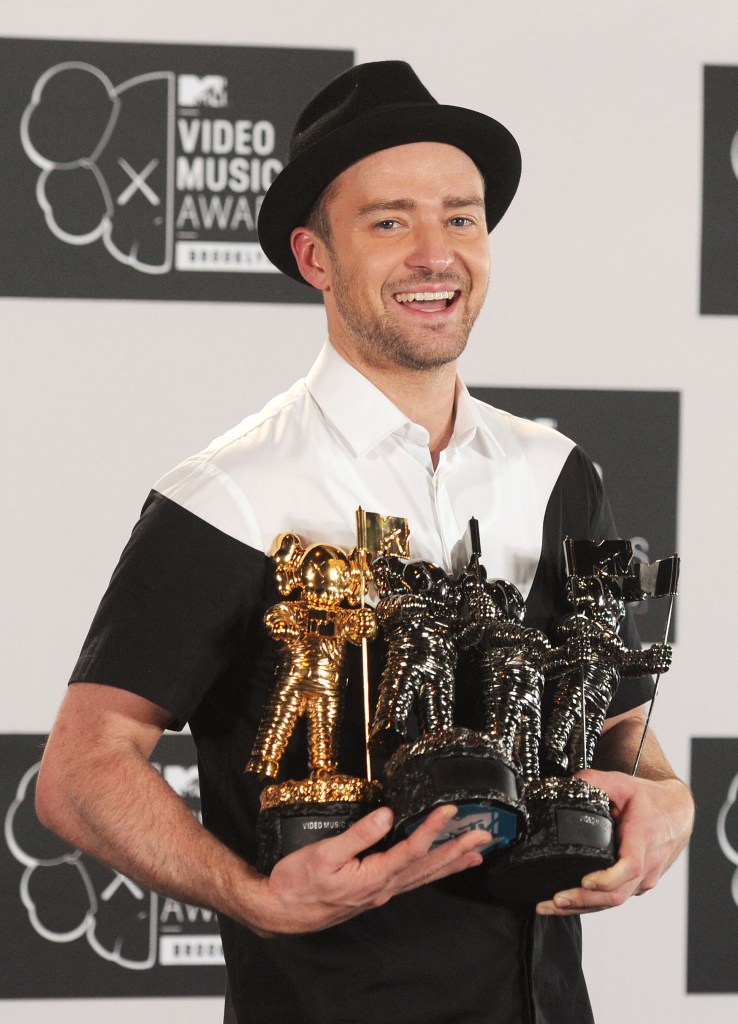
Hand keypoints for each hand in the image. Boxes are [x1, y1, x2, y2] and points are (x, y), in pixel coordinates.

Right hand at [247, 804, 487, 935]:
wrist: (281, 911)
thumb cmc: (297, 883)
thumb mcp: (323, 854)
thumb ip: (358, 835)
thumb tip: (385, 815)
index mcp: (373, 876)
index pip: (411, 850)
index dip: (433, 830)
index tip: (450, 811)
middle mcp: (383, 887)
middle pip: (428, 866)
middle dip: (458, 849)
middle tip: (485, 836)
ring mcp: (380, 892)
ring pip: (424, 876)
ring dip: (451, 862)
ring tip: (475, 852)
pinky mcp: (373, 892)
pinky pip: (412, 880)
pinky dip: (431, 871)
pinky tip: (439, 865)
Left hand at [536, 769, 693, 916]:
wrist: (677, 813)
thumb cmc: (651, 800)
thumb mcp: (623, 783)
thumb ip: (594, 780)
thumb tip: (568, 783)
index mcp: (643, 839)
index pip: (630, 867)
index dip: (607, 878)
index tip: (585, 881)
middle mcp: (646, 865)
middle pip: (617, 894)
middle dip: (584, 900)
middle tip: (554, 900)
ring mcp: (644, 879)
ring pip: (614, 901)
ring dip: (583, 907)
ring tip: (551, 906)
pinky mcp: (639, 885)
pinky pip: (615, 898)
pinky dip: (592, 904)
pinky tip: (569, 905)